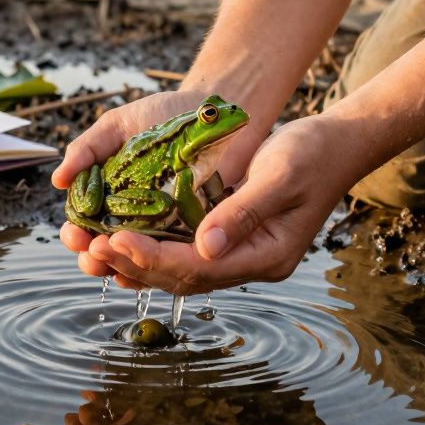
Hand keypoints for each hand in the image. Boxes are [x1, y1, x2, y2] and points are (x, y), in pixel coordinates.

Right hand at [54, 90, 260, 279]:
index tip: (74, 235)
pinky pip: (179, 257)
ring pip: (140, 261)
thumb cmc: (160, 115)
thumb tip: (57, 179)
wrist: (210, 109)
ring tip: (118, 266)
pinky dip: (165, 267)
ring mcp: (165, 227)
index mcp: (108, 195)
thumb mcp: (118, 126)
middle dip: (95, 258)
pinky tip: (156, 268)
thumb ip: (88, 149)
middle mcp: (133, 217)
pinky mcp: (196, 231)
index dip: (76, 234)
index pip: (85, 225)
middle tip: (93, 253)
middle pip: (108, 250)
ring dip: (125, 268)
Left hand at [63, 114, 359, 294]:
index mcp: (266, 256)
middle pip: (183, 277)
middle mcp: (250, 264)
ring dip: (135, 262)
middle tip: (90, 247)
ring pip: (178, 271)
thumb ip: (243, 211)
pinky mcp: (228, 240)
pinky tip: (120, 240)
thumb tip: (204, 246)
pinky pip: (182, 253)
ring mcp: (239, 255)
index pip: (199, 268)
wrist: (334, 146)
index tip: (115, 240)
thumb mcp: (279, 176)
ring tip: (93, 249)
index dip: (153, 258)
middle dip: (134, 264)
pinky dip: (150, 249)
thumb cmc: (311, 154)